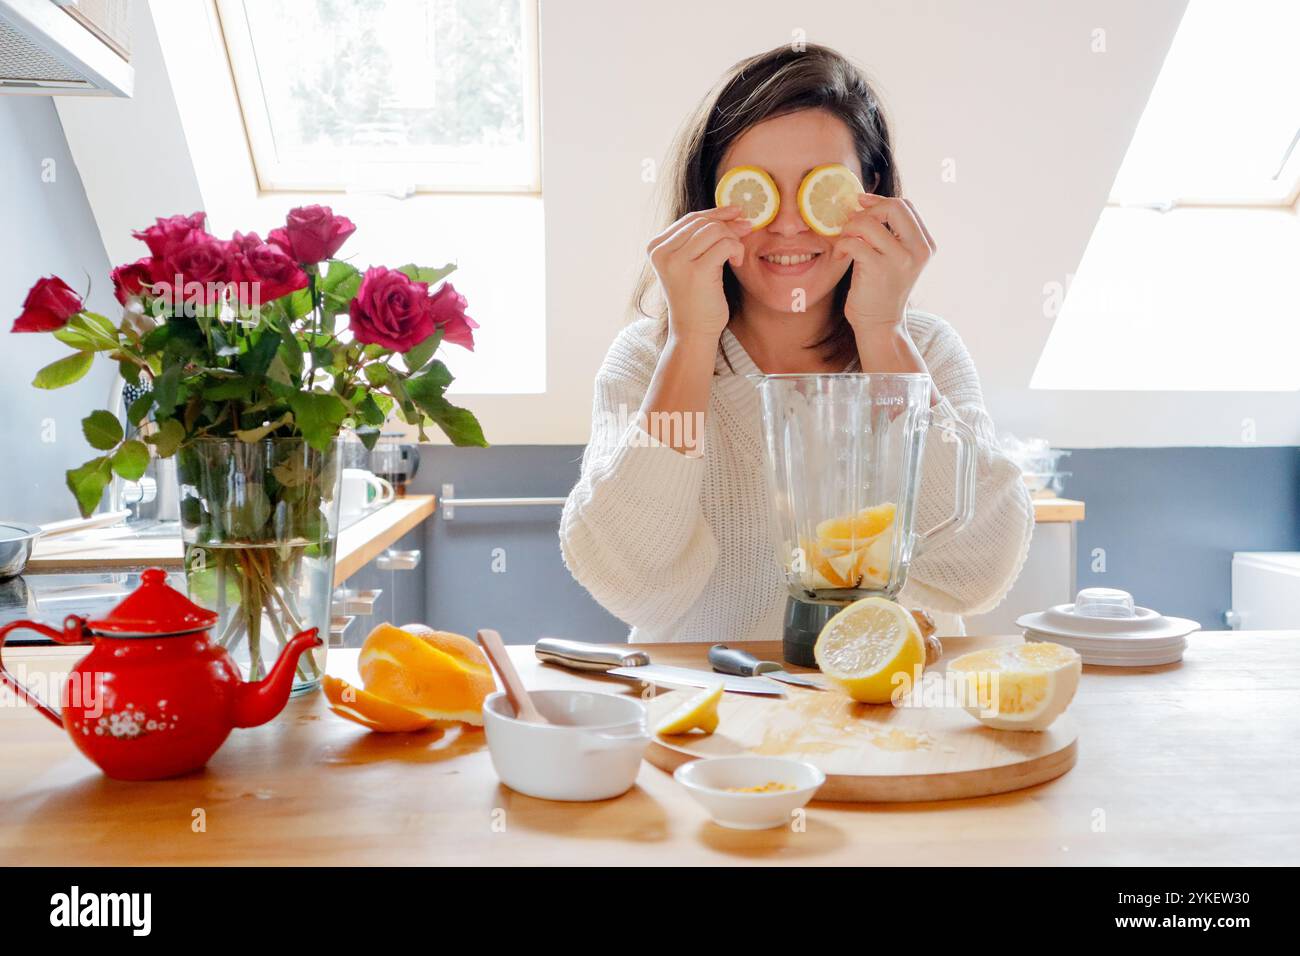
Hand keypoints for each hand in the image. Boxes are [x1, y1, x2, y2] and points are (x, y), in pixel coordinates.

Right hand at [647, 206, 749, 344]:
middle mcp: (662, 252)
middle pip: (703, 222)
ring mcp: (677, 261)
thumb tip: (731, 211)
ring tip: (736, 255)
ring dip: (733, 239)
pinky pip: (725, 244)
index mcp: (655, 247)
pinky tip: (738, 261)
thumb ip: (698, 239)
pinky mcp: (697, 271)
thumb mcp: (689, 263)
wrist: (693, 331)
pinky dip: (737, 249)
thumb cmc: (695, 298)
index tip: (737, 213)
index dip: (716, 213)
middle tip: (746, 230)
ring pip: (715, 231)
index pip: (690, 219)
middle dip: (728, 224)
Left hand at [832, 195, 936, 331]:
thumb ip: (891, 234)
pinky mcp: (879, 269)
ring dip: (849, 229)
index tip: (861, 205)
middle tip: (852, 225)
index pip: (905, 206)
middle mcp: (918, 250)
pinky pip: (854, 242)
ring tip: (844, 243)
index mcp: (925, 245)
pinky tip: (841, 256)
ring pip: (868, 222)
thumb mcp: (895, 259)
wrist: (880, 325)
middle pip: (894, 206)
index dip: (880, 201)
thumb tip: (865, 203)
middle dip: (867, 210)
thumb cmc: (881, 290)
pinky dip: (842, 245)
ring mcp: (900, 259)